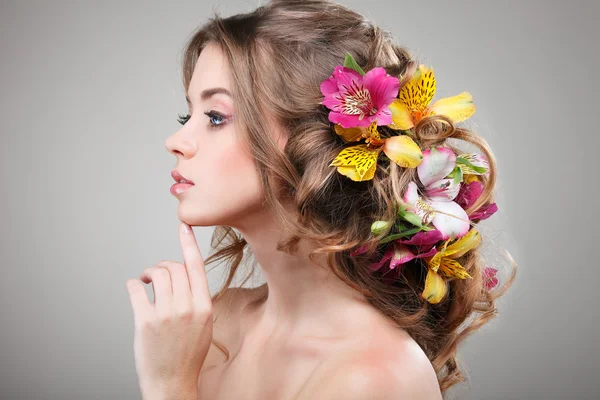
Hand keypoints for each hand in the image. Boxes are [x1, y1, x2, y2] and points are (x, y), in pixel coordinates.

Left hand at [126, 222, 212, 398]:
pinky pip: (136, 289)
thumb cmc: (188, 354)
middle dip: (163, 266)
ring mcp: (166, 314)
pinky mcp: (145, 321)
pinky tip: (135, 288)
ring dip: (148, 272)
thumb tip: (183, 274)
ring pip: (157, 274)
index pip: (196, 266)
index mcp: (204, 306)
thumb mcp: (204, 324)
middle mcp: (187, 307)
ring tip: (146, 281)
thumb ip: (197, 299)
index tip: (183, 225)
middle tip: (156, 274)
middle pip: (174, 267)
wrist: (172, 383)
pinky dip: (133, 284)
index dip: (188, 243)